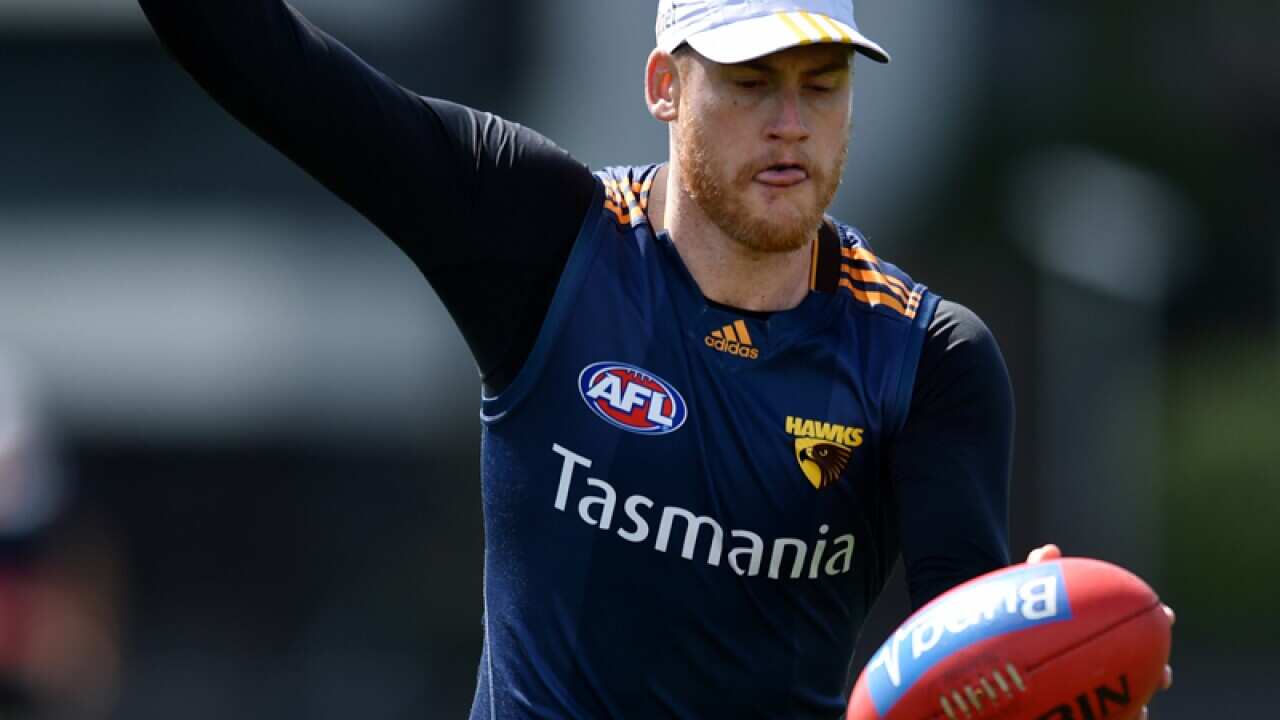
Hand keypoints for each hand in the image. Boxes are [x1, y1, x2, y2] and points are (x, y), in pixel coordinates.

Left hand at [1025, 544, 1174, 717]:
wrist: (1005, 655)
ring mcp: (1099, 686)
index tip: (1167, 616)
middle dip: (1158, 672)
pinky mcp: (1084, 707)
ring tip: (1142, 709)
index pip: (1137, 625)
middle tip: (1164, 673)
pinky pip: (1102, 716)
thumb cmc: (1022, 618)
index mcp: (1101, 630)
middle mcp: (1105, 660)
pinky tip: (1114, 719)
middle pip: (1143, 668)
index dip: (1156, 620)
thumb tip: (1049, 551)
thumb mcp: (1026, 595)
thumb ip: (1039, 575)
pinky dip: (1114, 717)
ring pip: (1128, 699)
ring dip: (1138, 704)